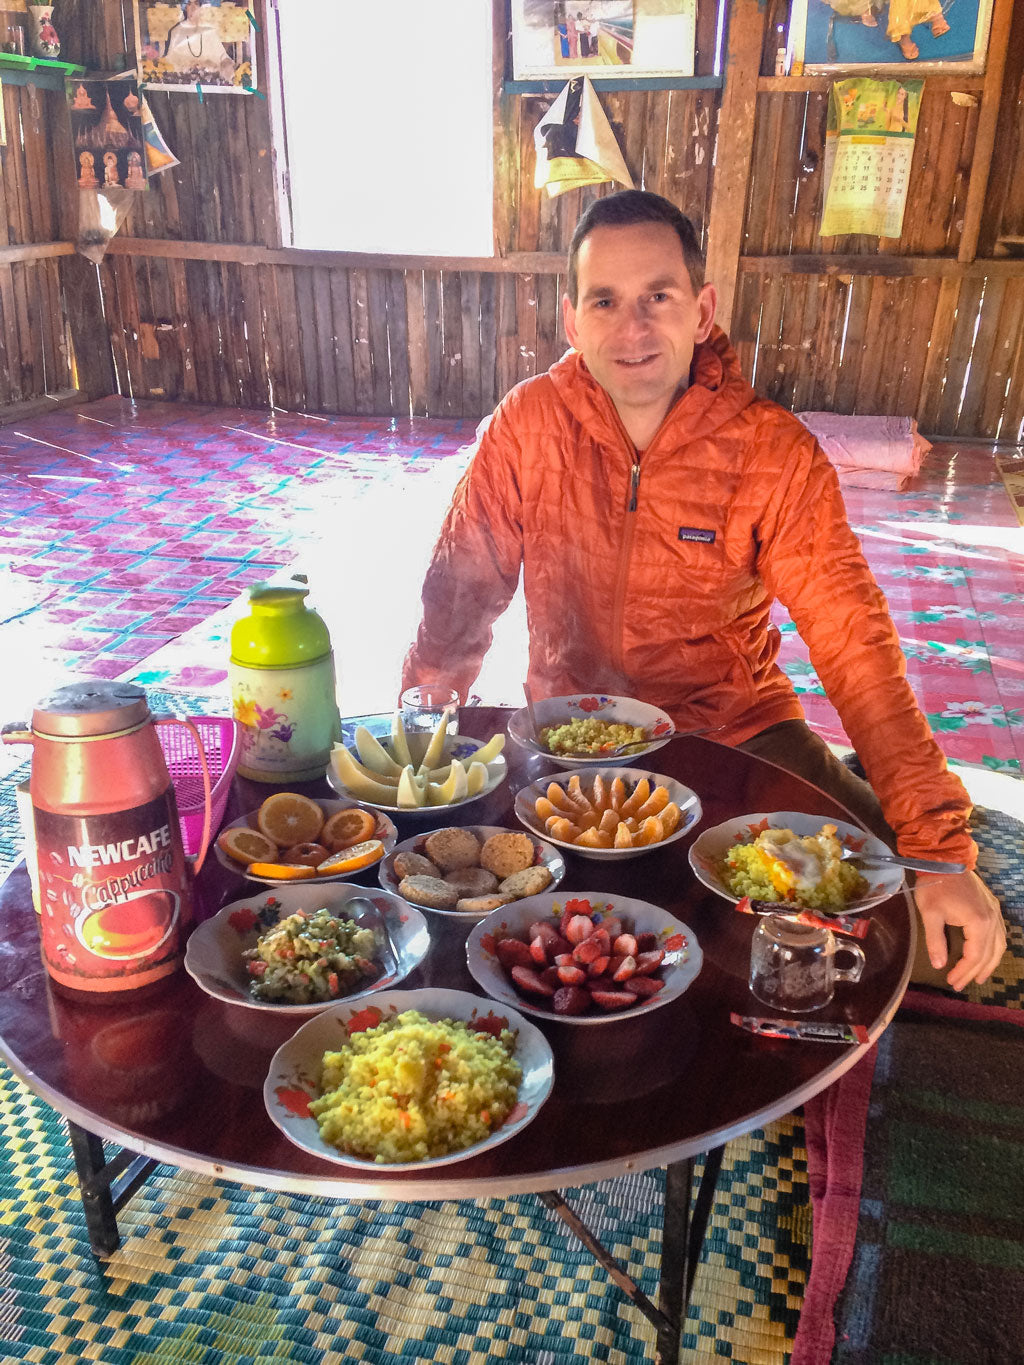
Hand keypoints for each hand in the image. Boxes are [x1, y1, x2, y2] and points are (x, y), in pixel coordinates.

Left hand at [914, 869, 1005, 990]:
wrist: (945, 860)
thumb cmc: (935, 886)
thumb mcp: (930, 914)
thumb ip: (936, 941)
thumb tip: (939, 964)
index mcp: (979, 923)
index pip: (975, 956)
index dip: (964, 971)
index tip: (951, 981)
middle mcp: (992, 920)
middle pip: (989, 953)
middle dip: (975, 971)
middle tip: (961, 984)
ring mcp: (995, 912)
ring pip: (999, 944)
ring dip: (990, 962)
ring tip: (979, 976)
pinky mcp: (992, 906)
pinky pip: (999, 933)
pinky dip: (994, 948)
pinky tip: (987, 953)